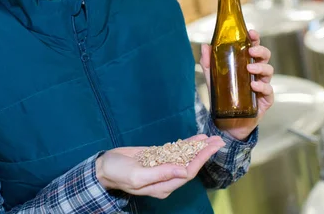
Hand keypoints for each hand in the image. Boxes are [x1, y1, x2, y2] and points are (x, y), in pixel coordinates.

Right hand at [96, 134, 224, 199]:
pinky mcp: (158, 157)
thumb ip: (160, 174)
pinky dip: (187, 144)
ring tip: (213, 138)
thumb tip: (182, 170)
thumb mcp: (137, 176)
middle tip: (219, 141)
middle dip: (205, 153)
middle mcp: (167, 178)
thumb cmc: (118, 173)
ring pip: (185, 157)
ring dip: (199, 147)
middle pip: (191, 164)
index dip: (201, 160)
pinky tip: (198, 137)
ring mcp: (163, 166)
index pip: (187, 173)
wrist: (104, 166)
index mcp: (163, 186)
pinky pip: (176, 151)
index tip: (211, 149)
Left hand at [200, 29, 274, 140]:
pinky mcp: (265, 100)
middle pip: (265, 57)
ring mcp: (262, 86)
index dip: (255, 39)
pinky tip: (254, 86)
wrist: (226, 123)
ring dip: (261, 67)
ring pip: (269, 71)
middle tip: (251, 51)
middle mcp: (256, 73)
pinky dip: (262, 86)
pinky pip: (269, 90)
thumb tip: (205, 46)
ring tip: (250, 68)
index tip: (251, 33)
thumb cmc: (222, 98)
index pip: (253, 48)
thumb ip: (208, 63)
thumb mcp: (213, 79)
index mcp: (246, 64)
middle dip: (261, 51)